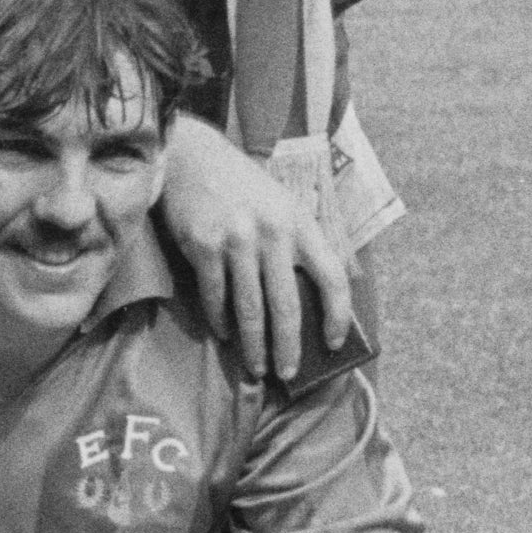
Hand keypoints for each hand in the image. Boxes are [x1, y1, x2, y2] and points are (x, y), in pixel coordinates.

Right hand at [156, 113, 352, 383]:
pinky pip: (215, 296)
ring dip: (254, 345)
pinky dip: (221, 320)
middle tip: (288, 374)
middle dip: (289, 347)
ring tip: (256, 367)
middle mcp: (272, 232)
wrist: (193, 158)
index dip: (338, 314)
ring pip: (250, 309)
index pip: (332, 276)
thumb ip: (298, 247)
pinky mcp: (203, 245)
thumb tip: (311, 305)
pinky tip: (225, 334)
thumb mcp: (282, 206)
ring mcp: (236, 239)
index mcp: (300, 223)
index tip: (335, 342)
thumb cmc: (243, 188)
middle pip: (287, 305)